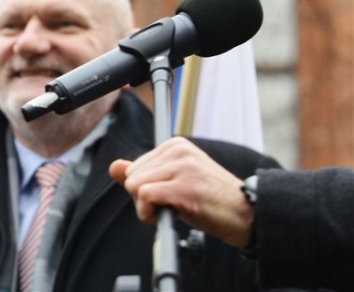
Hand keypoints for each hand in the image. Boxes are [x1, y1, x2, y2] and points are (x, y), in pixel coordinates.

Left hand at [108, 137, 254, 247]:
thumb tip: (114, 166)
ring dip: (147, 208)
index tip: (167, 197)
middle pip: (131, 178)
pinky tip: (171, 216)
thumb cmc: (211, 200)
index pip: (133, 169)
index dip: (144, 190)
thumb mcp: (174, 181)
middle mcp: (178, 151)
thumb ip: (143, 173)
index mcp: (175, 146)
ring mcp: (182, 168)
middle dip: (144, 199)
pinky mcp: (184, 188)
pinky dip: (149, 213)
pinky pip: (145, 197)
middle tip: (171, 207)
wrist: (248, 216)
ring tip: (174, 210)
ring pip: (135, 187)